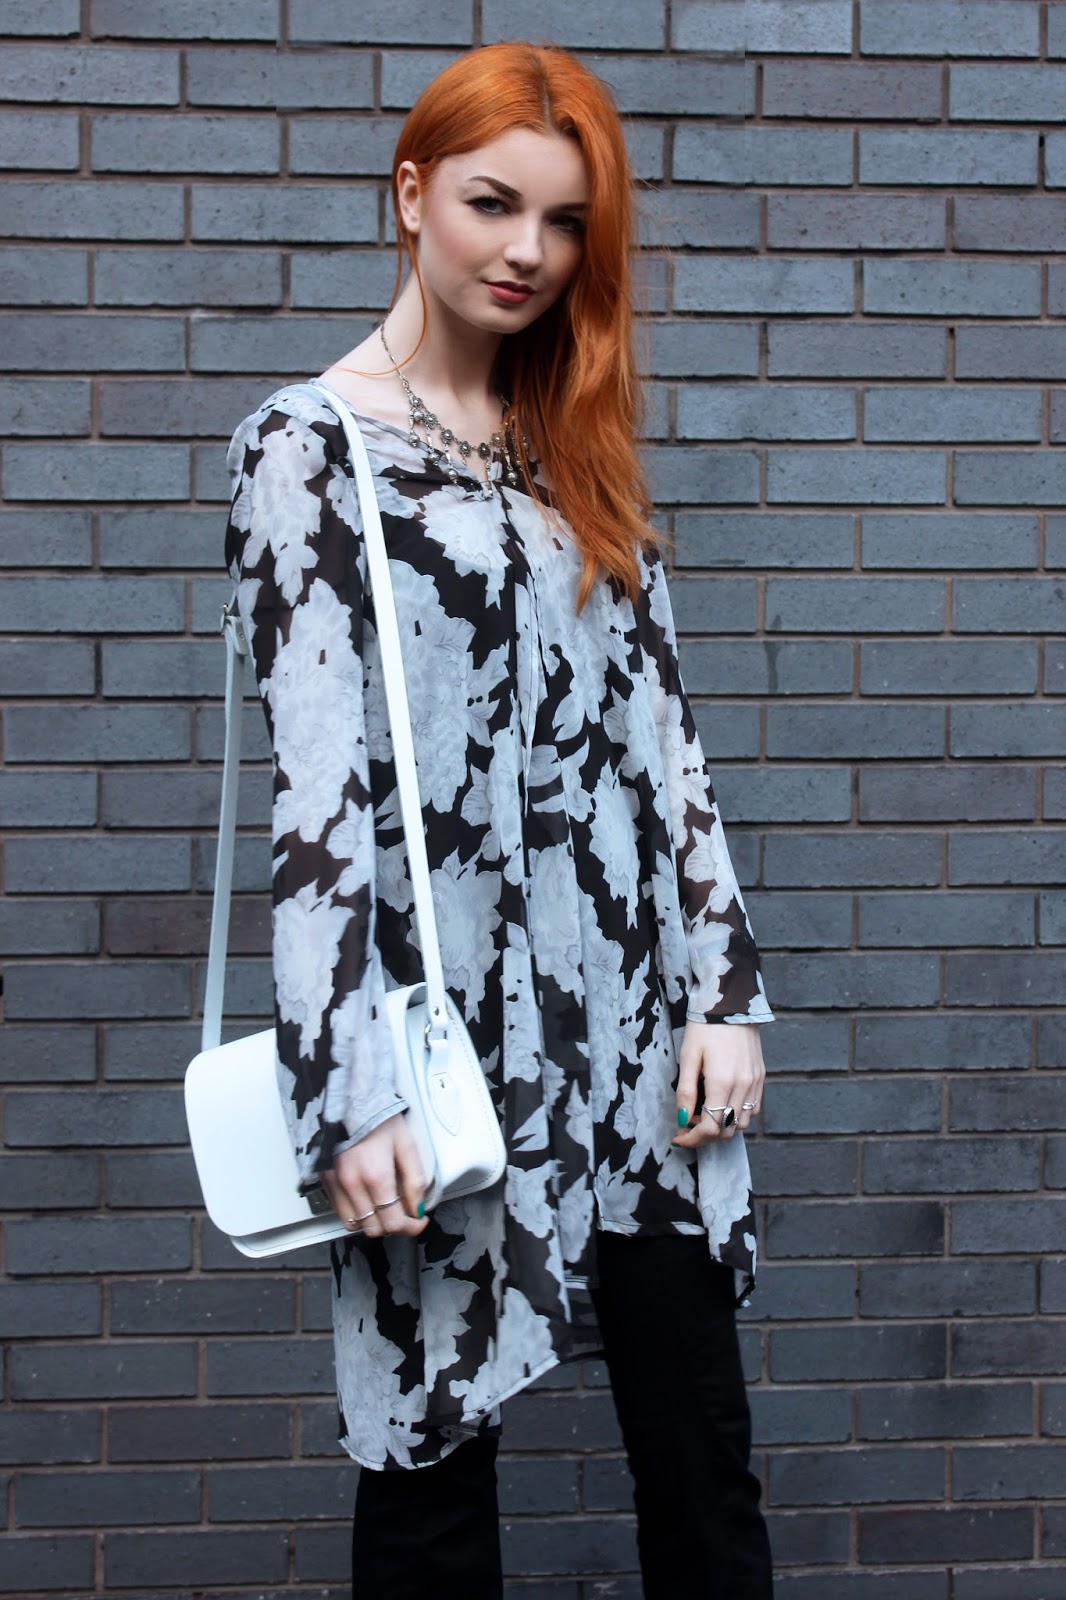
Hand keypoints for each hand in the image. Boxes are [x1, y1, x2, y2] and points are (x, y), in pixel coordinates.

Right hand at [321, 1113, 428, 1238]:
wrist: (348, 1098)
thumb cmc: (376, 1116)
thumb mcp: (406, 1144)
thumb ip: (414, 1180)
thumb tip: (418, 1207)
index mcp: (375, 1176)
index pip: (393, 1222)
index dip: (410, 1227)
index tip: (418, 1221)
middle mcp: (351, 1184)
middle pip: (373, 1229)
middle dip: (392, 1225)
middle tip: (404, 1214)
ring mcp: (335, 1183)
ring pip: (353, 1224)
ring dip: (371, 1222)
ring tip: (384, 1207)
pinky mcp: (324, 1180)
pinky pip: (339, 1210)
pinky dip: (354, 1212)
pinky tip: (366, 1197)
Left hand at [672, 1021, 765, 1149]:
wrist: (731, 1003)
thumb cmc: (705, 1028)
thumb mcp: (688, 1057)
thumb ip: (685, 1091)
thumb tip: (682, 1120)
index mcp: (722, 1082)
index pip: (710, 1127)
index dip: (692, 1138)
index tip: (679, 1136)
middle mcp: (743, 1085)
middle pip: (727, 1130)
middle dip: (706, 1135)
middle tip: (688, 1125)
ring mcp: (756, 1081)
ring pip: (742, 1122)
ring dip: (723, 1125)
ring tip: (705, 1112)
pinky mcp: (761, 1076)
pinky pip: (754, 1108)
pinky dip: (738, 1113)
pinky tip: (723, 1102)